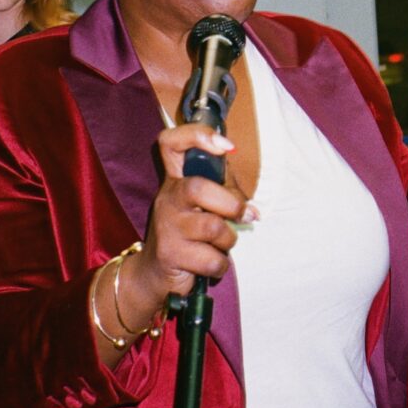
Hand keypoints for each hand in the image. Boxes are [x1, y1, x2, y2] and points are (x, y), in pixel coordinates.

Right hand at [130, 123, 254, 306]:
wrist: (155, 272)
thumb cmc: (188, 233)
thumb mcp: (202, 206)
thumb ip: (224, 194)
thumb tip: (252, 209)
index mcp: (176, 180)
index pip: (171, 143)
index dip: (197, 135)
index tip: (226, 145)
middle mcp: (167, 198)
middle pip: (198, 188)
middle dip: (231, 205)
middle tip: (242, 215)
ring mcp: (166, 226)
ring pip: (213, 228)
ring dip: (228, 240)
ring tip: (219, 244)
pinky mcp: (169, 254)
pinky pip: (212, 259)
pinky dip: (220, 264)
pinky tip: (209, 263)